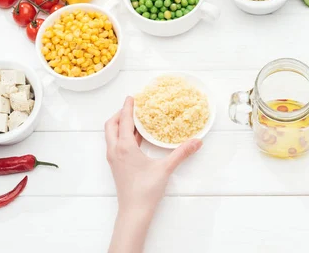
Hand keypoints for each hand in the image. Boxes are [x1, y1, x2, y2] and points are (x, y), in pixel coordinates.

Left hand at [105, 96, 201, 252]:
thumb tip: (197, 141)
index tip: (132, 97)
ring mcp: (114, 159)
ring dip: (120, 124)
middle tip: (133, 108)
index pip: (124, 120)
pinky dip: (123, 135)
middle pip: (111, 125)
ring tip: (136, 120)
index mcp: (124, 147)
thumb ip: (181, 153)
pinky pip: (116, 144)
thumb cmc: (146, 190)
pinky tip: (137, 138)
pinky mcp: (117, 165)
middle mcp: (115, 150)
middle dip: (120, 114)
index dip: (128, 107)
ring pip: (111, 135)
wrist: (134, 212)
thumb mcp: (166, 168)